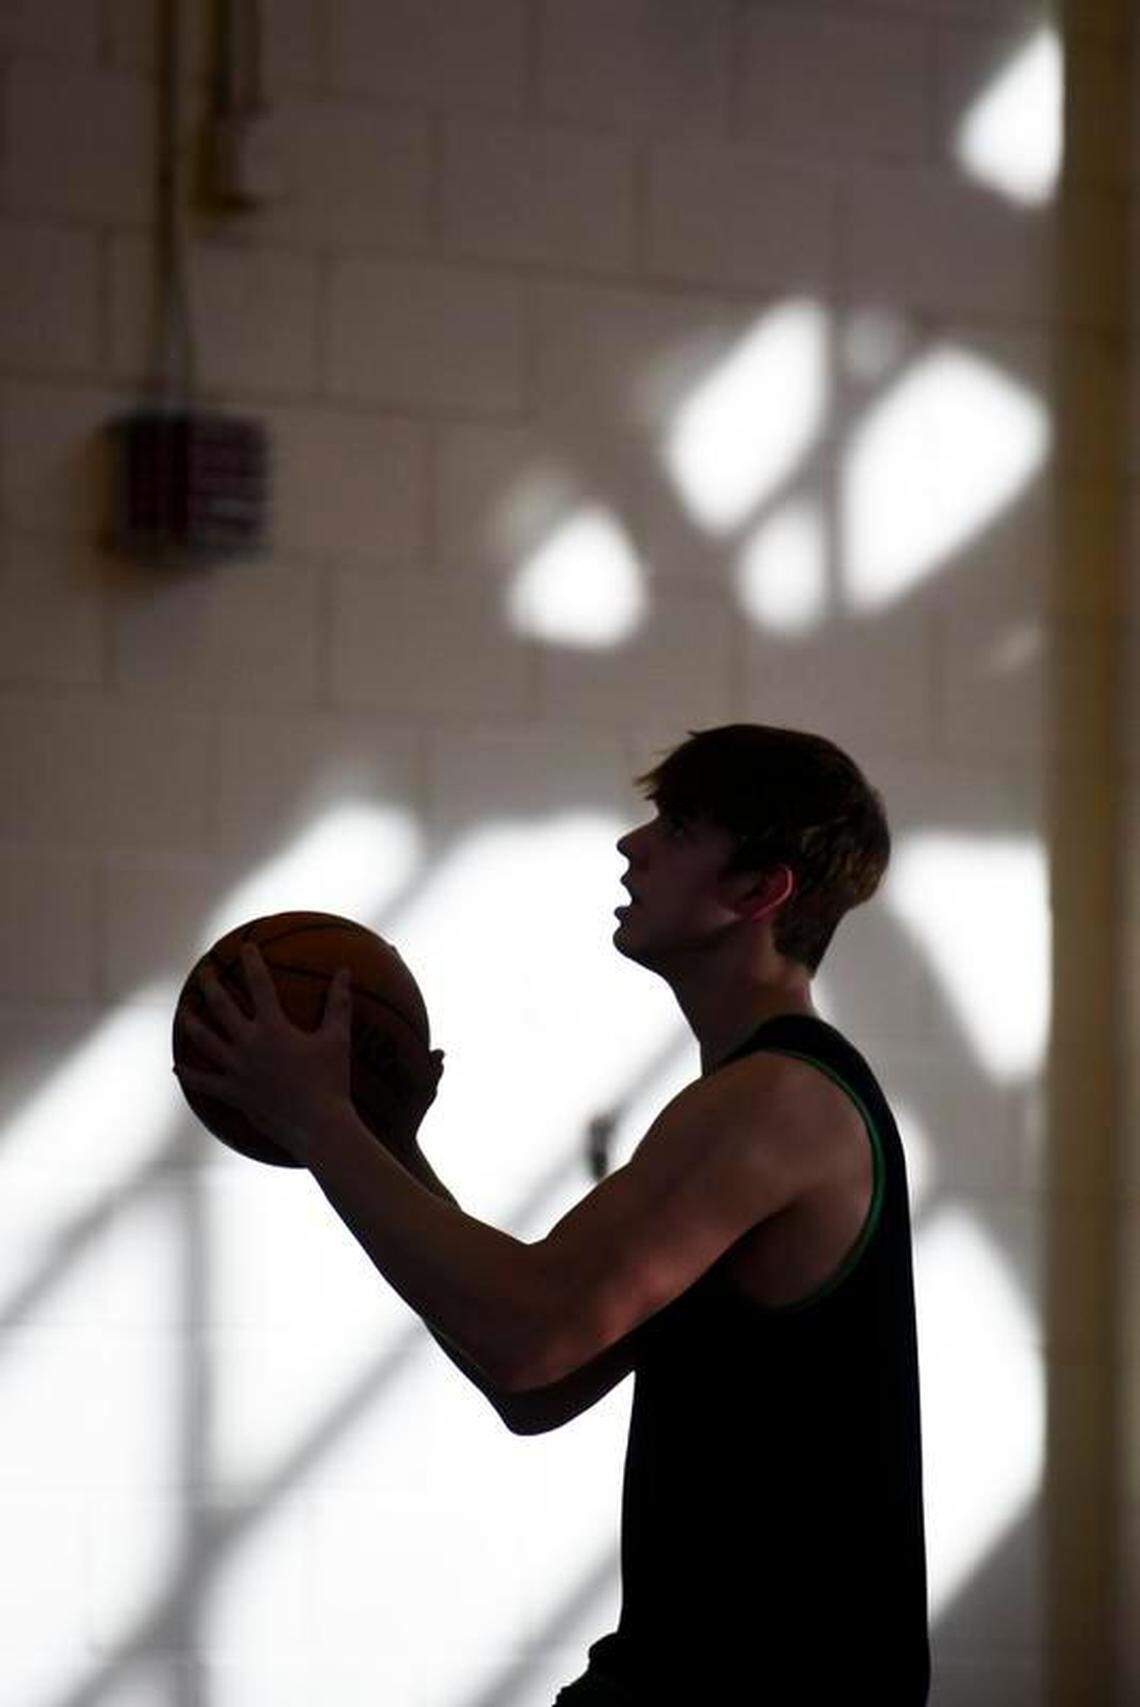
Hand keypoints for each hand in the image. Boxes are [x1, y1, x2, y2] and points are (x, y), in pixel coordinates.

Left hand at [174, 941, 353, 1164]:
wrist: (317, 1125)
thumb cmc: (331, 1081)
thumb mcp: (337, 1039)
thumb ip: (339, 1003)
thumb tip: (344, 971)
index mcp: (272, 1028)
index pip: (259, 985)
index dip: (252, 962)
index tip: (245, 947)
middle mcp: (248, 1044)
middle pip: (221, 1008)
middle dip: (210, 986)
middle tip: (203, 972)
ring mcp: (236, 1070)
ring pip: (205, 1041)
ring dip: (192, 1023)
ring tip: (184, 1011)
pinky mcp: (233, 1093)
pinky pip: (204, 1083)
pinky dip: (189, 1074)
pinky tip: (178, 1067)